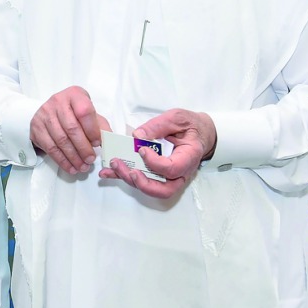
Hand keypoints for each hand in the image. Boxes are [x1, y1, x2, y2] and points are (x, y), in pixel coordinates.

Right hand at [30, 86, 111, 173]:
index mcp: (74, 95)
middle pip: (71, 128)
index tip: (98, 143)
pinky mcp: (36, 127)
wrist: (51, 112)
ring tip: (83, 167)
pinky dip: (62, 160)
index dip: (92, 130)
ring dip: (73, 157)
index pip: (84, 112)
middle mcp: (57, 101)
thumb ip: (100, 126)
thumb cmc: (75, 113)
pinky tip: (71, 167)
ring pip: (60, 140)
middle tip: (90, 160)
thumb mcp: (90, 114)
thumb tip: (109, 142)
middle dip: (83, 148)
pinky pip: (50, 148)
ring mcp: (44, 114)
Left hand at [99, 109, 216, 199]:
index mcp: (189, 157)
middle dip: (139, 181)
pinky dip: (123, 177)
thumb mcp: (177, 118)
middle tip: (121, 166)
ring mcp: (170, 177)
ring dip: (128, 179)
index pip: (172, 169)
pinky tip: (108, 172)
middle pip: (161, 189)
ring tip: (111, 167)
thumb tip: (137, 136)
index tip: (141, 149)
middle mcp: (180, 173)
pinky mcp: (158, 175)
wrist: (199, 133)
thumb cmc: (190, 126)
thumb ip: (157, 126)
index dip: (154, 162)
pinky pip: (142, 180)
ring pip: (150, 188)